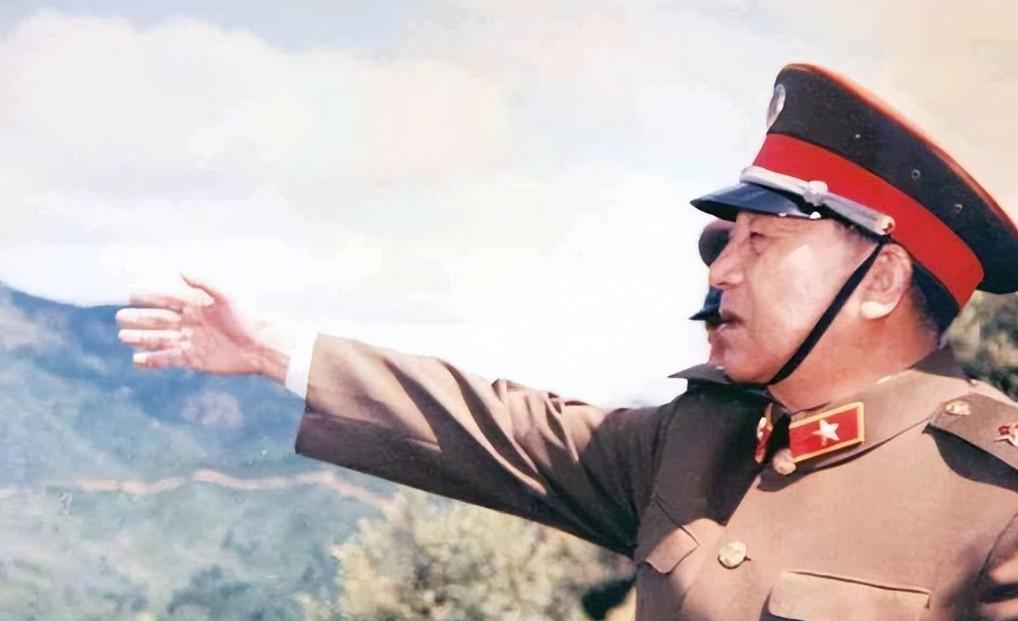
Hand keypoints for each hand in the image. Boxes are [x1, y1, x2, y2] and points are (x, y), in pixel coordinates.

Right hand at [116, 274, 292, 381]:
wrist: (261, 346)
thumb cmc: (248, 317)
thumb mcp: (228, 296)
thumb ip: (205, 282)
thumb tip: (181, 269)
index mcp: (196, 305)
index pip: (167, 298)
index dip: (149, 296)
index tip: (130, 293)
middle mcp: (190, 322)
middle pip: (159, 320)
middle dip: (139, 319)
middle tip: (120, 318)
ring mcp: (191, 341)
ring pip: (160, 340)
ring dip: (141, 339)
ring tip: (123, 337)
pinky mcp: (194, 360)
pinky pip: (169, 359)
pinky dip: (154, 360)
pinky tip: (137, 360)